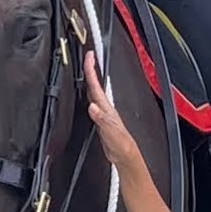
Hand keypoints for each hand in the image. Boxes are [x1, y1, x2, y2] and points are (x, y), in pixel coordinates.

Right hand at [83, 50, 138, 165]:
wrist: (124, 155)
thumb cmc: (121, 144)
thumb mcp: (110, 131)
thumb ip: (101, 119)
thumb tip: (92, 106)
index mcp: (106, 108)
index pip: (96, 85)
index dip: (92, 70)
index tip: (89, 56)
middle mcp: (105, 108)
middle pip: (95, 85)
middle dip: (90, 70)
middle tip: (87, 57)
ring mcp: (103, 113)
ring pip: (93, 93)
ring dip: (89, 81)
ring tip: (86, 70)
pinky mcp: (100, 120)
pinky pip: (92, 103)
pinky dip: (88, 96)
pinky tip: (86, 96)